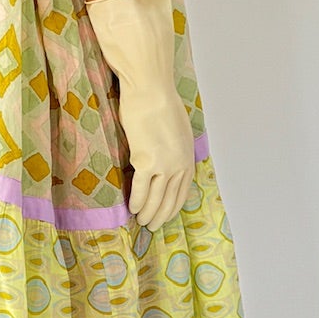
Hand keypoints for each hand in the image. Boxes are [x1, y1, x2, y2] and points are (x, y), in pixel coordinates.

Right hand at [82, 0, 196, 228]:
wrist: (151, 91)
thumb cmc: (161, 104)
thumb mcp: (178, 129)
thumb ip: (175, 147)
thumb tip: (169, 156)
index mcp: (187, 158)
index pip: (182, 192)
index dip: (173, 207)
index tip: (166, 216)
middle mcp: (179, 166)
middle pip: (169, 199)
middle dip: (161, 215)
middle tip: (153, 226)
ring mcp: (164, 166)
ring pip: (155, 198)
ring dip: (148, 213)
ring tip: (141, 221)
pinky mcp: (147, 162)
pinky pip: (140, 188)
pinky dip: (136, 201)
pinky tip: (131, 209)